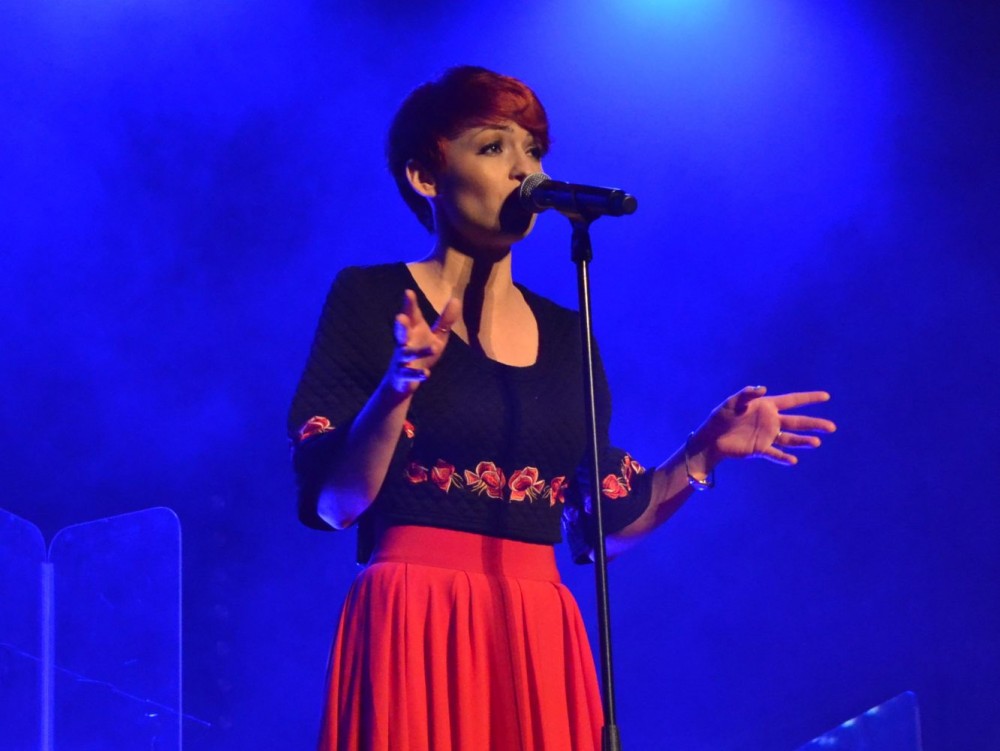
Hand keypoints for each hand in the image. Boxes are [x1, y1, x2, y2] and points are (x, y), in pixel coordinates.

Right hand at [386, 290, 461, 394]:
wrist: (403, 381)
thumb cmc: (421, 354)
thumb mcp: (436, 337)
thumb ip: (444, 321)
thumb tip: (456, 299)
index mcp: (413, 331)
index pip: (411, 315)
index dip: (409, 305)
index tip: (408, 292)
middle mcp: (405, 343)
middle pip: (401, 333)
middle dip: (401, 326)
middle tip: (400, 317)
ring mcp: (402, 360)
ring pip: (407, 354)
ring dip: (419, 351)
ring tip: (434, 347)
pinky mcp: (404, 375)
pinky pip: (410, 374)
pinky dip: (417, 374)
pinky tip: (427, 374)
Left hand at [700, 385, 835, 465]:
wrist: (711, 438)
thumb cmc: (721, 417)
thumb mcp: (731, 403)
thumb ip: (747, 394)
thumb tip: (763, 387)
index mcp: (767, 406)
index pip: (792, 401)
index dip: (809, 398)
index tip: (826, 396)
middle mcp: (771, 421)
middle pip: (797, 422)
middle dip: (814, 424)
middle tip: (831, 427)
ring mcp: (767, 436)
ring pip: (790, 439)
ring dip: (803, 441)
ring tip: (816, 443)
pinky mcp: (760, 449)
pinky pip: (775, 454)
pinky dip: (783, 457)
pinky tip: (793, 460)